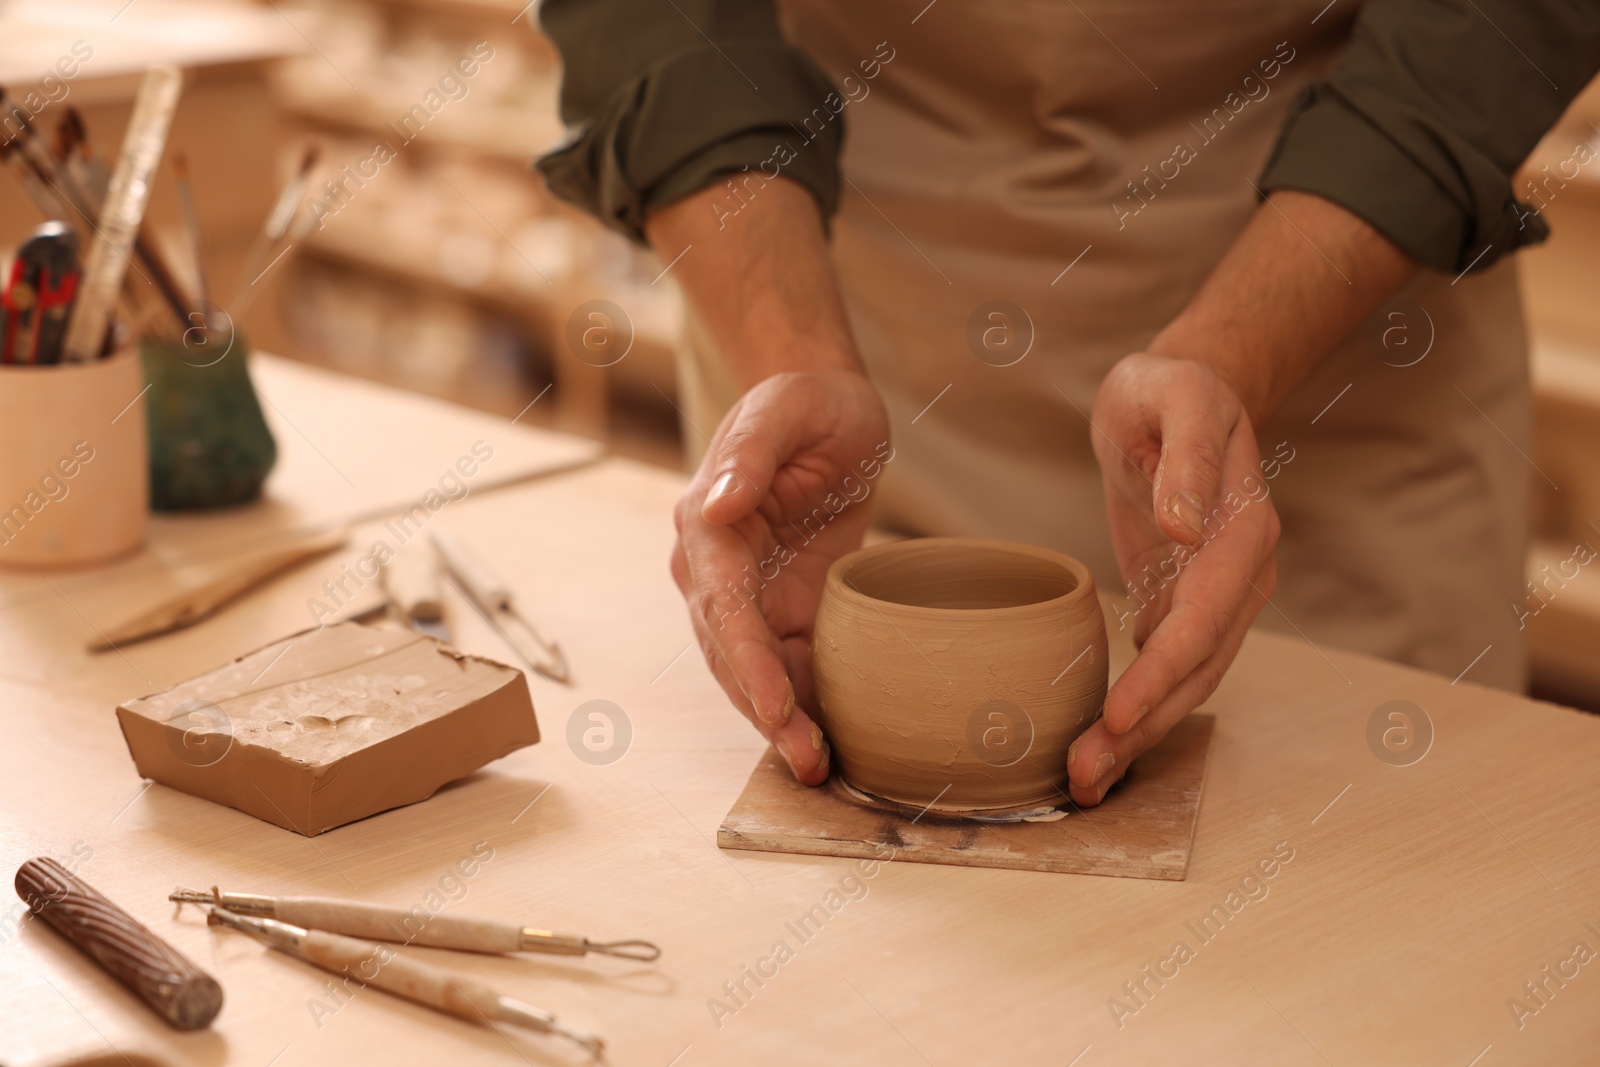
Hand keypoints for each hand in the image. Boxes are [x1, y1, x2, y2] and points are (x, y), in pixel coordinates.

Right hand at [670, 370, 890, 783]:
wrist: (828, 410)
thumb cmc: (805, 402)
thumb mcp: (785, 410)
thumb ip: (749, 454)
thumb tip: (712, 505)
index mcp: (708, 527)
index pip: (723, 607)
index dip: (748, 662)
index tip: (775, 708)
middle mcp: (713, 571)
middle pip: (733, 655)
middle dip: (765, 713)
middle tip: (808, 761)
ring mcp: (746, 595)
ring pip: (754, 673)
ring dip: (781, 723)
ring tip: (819, 768)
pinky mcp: (783, 608)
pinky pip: (787, 665)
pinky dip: (804, 704)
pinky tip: (833, 739)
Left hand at [1068, 353, 1278, 805]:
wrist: (1183, 391)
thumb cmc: (1172, 388)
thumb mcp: (1176, 396)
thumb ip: (1188, 455)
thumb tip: (1187, 527)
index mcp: (1241, 531)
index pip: (1204, 619)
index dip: (1163, 672)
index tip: (1119, 715)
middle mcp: (1240, 576)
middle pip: (1197, 668)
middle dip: (1144, 727)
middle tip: (1084, 774)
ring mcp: (1218, 596)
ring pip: (1185, 681)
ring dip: (1139, 735)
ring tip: (1084, 778)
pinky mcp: (1186, 603)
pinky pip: (1167, 667)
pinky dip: (1137, 708)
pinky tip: (1098, 742)